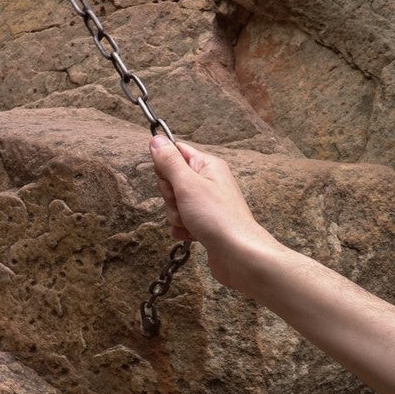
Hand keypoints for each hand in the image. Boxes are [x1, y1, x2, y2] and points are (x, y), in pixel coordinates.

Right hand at [149, 135, 282, 290]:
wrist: (238, 254)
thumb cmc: (217, 217)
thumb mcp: (187, 184)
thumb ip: (169, 161)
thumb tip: (156, 139)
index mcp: (208, 165)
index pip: (177, 153)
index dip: (165, 166)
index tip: (169, 180)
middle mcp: (208, 182)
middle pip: (172, 181)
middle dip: (170, 196)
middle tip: (183, 203)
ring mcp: (206, 204)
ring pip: (174, 203)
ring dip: (175, 215)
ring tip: (190, 222)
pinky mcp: (204, 223)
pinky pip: (181, 221)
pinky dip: (181, 229)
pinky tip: (191, 235)